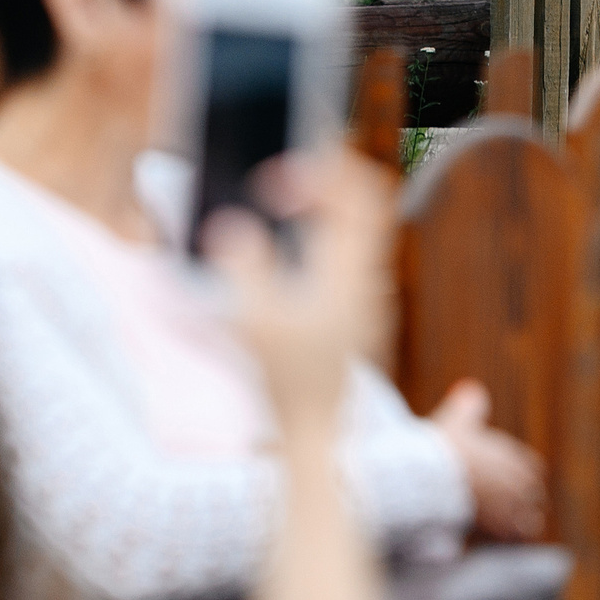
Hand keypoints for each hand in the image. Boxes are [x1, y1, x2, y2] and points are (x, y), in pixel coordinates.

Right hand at [204, 151, 395, 431]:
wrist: (318, 428)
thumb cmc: (288, 380)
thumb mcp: (256, 320)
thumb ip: (244, 265)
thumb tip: (231, 224)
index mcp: (350, 271)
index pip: (357, 194)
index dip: (321, 171)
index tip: (276, 179)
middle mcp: (368, 276)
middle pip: (366, 200)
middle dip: (328, 176)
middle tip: (286, 171)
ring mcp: (368, 292)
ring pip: (362, 224)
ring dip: (328, 202)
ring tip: (285, 198)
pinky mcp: (358, 307)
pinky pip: (352, 249)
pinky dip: (327, 230)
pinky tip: (292, 241)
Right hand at [428, 379, 548, 539]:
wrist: (431, 477)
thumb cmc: (444, 446)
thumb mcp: (457, 418)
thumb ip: (469, 405)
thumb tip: (473, 390)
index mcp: (515, 457)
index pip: (533, 469)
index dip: (524, 475)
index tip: (515, 481)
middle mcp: (519, 483)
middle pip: (534, 496)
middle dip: (525, 501)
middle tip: (513, 507)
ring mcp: (511, 508)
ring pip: (530, 521)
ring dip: (522, 524)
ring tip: (511, 528)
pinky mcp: (499, 530)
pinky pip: (514, 540)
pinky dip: (509, 541)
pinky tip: (500, 540)